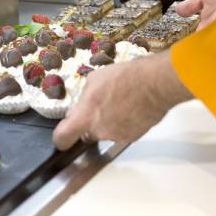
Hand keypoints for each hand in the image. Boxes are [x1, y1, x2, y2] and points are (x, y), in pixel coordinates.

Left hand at [53, 51, 191, 150]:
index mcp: (85, 117)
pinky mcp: (132, 137)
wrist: (155, 83)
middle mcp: (99, 131)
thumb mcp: (94, 79)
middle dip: (90, 124)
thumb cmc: (124, 77)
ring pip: (105, 132)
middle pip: (86, 134)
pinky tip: (130, 108)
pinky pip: (122, 132)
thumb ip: (83, 98)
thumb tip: (81, 105)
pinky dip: (124, 124)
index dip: (61, 138)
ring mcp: (117, 136)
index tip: (63, 136)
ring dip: (108, 122)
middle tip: (100, 107)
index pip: (63, 138)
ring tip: (120, 103)